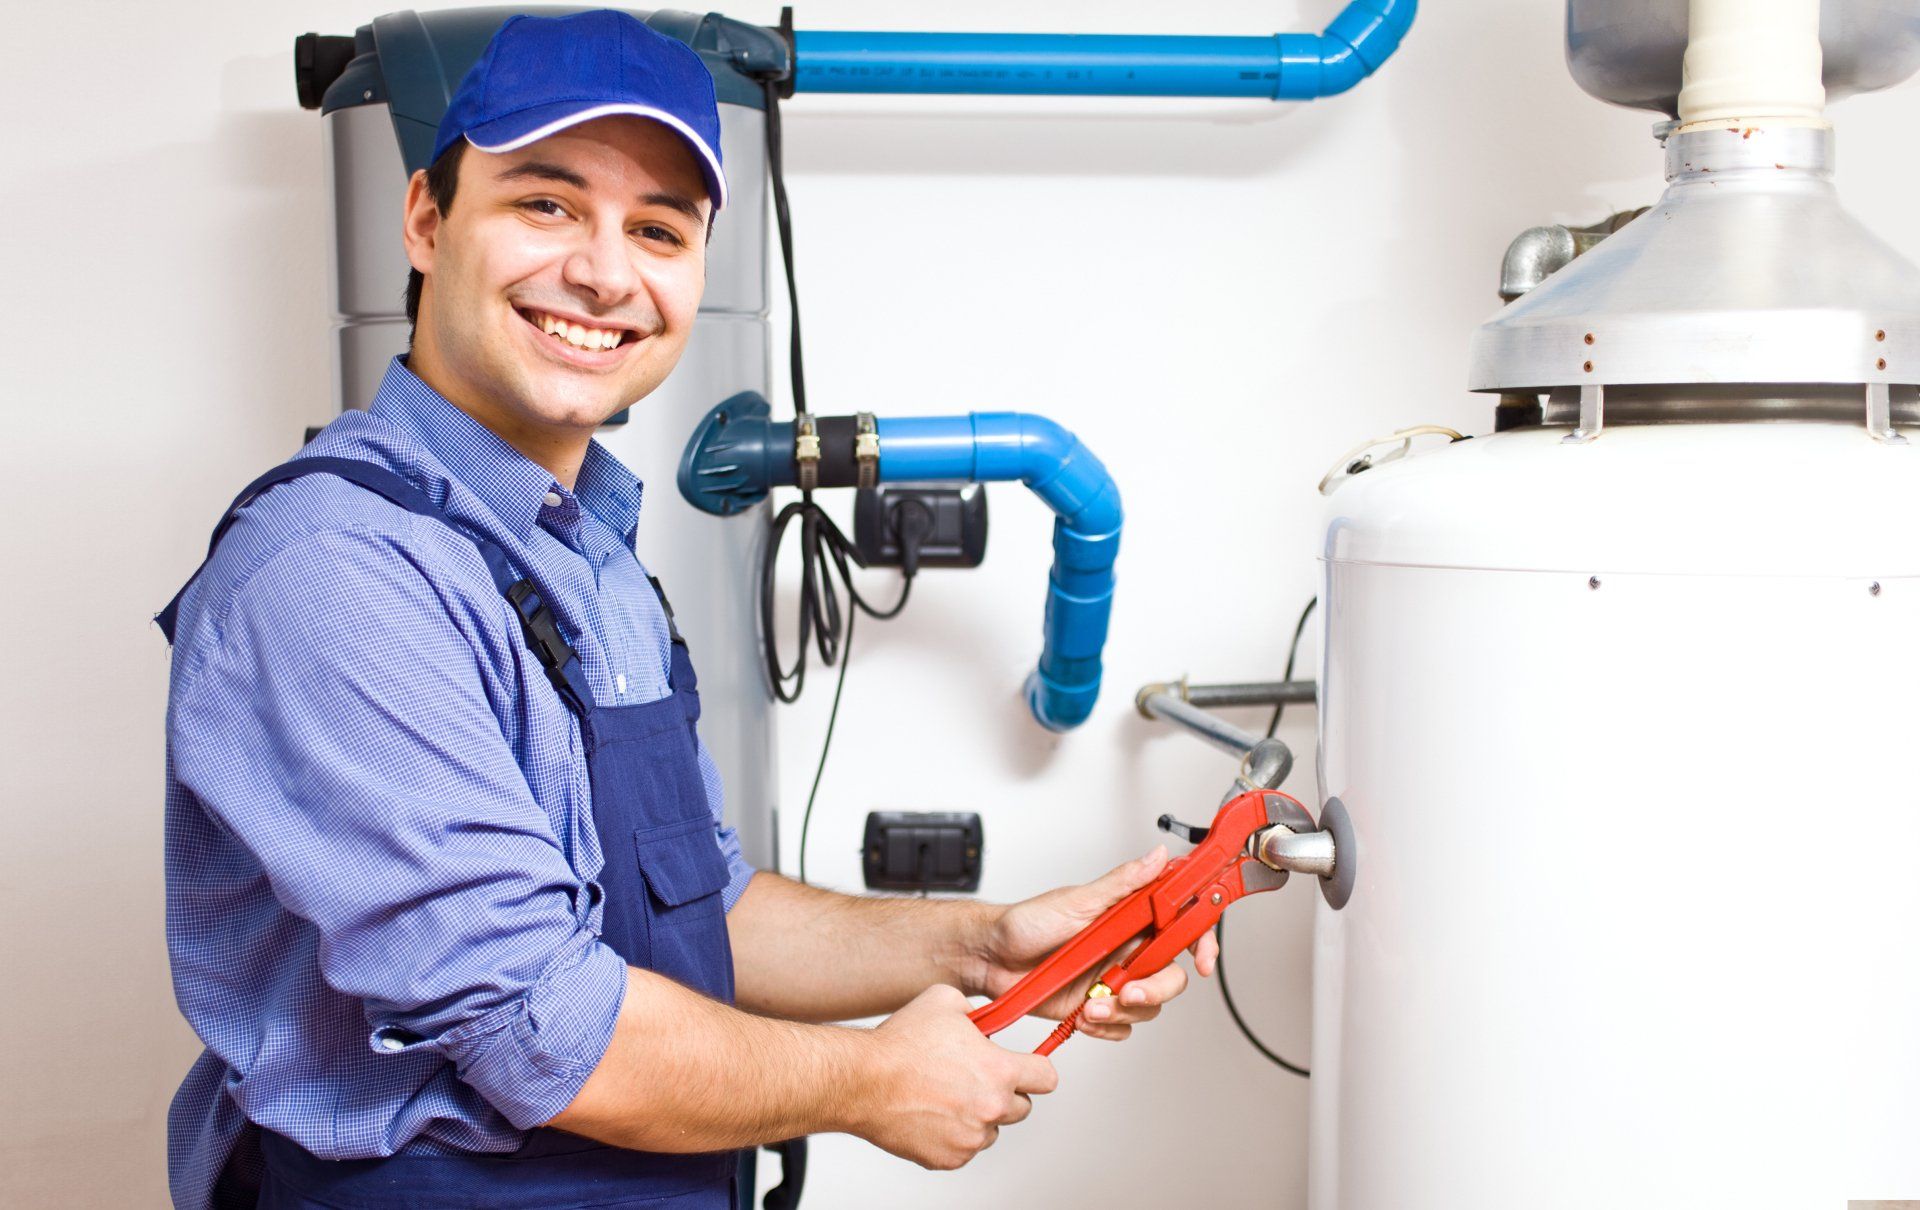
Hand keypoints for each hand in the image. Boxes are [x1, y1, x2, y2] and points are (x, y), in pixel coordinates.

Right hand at [857, 985, 1057, 1169]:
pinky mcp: (949, 1158)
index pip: (1047, 1078)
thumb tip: (985, 1019)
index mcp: (999, 1071)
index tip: (1026, 1068)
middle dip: (1004, 1093)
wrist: (862, 1080)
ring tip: (946, 1095)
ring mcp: (970, 1138)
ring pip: (992, 1130)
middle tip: (975, 1079)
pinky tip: (931, 1113)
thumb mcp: (945, 1001)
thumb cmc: (900, 1044)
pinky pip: (964, 1149)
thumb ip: (977, 1010)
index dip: (1036, 1069)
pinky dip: (953, 1135)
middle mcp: (991, 1108)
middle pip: (1022, 1108)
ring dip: (978, 1116)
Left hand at [973, 846, 1218, 1040]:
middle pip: (1170, 975)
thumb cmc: (1026, 923)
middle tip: (1128, 992)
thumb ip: (1123, 883)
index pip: (1181, 927)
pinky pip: (1121, 1027)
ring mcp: (1112, 980)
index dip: (1201, 942)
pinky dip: (1106, 1028)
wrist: (990, 958)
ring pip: (1148, 1005)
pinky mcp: (1095, 1008)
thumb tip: (1158, 856)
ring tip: (1091, 1005)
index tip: (1203, 960)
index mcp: (1130, 918)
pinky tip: (1083, 1017)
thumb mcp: (1077, 900)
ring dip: (1123, 1011)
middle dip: (1155, 989)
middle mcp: (1127, 950)